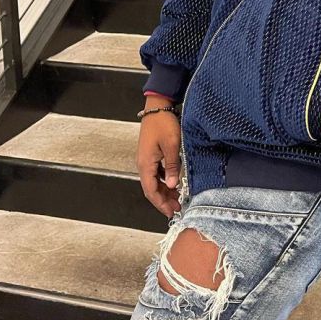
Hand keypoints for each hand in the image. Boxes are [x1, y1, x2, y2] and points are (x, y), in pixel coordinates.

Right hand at [136, 96, 182, 217]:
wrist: (157, 107)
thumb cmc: (163, 123)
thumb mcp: (172, 145)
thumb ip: (172, 166)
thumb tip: (172, 185)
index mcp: (145, 163)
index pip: (150, 190)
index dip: (160, 203)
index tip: (170, 212)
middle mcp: (143, 163)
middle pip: (151, 188)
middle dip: (163, 200)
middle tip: (176, 208)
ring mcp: (146, 159)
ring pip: (154, 181)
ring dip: (164, 191)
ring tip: (177, 198)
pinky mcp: (151, 154)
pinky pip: (156, 173)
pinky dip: (164, 180)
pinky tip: (173, 182)